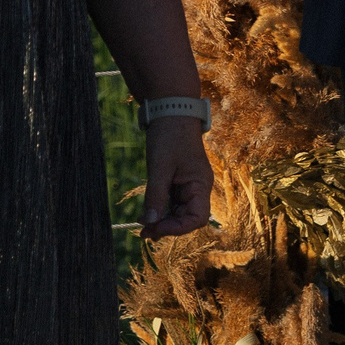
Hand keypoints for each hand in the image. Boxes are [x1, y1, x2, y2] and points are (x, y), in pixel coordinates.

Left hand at [138, 117, 214, 237]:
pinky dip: (161, 210)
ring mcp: (189, 185)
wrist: (171, 111)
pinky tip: (148, 214)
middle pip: (188, 218)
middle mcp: (198, 188)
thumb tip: (149, 222)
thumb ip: (155, 196)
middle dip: (167, 227)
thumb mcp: (160, 167)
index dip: (178, 229)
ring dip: (163, 220)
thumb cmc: (170, 136)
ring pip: (179, 212)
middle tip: (144, 233)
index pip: (198, 218)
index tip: (156, 229)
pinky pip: (172, 203)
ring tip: (143, 227)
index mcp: (201, 184)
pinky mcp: (179, 182)